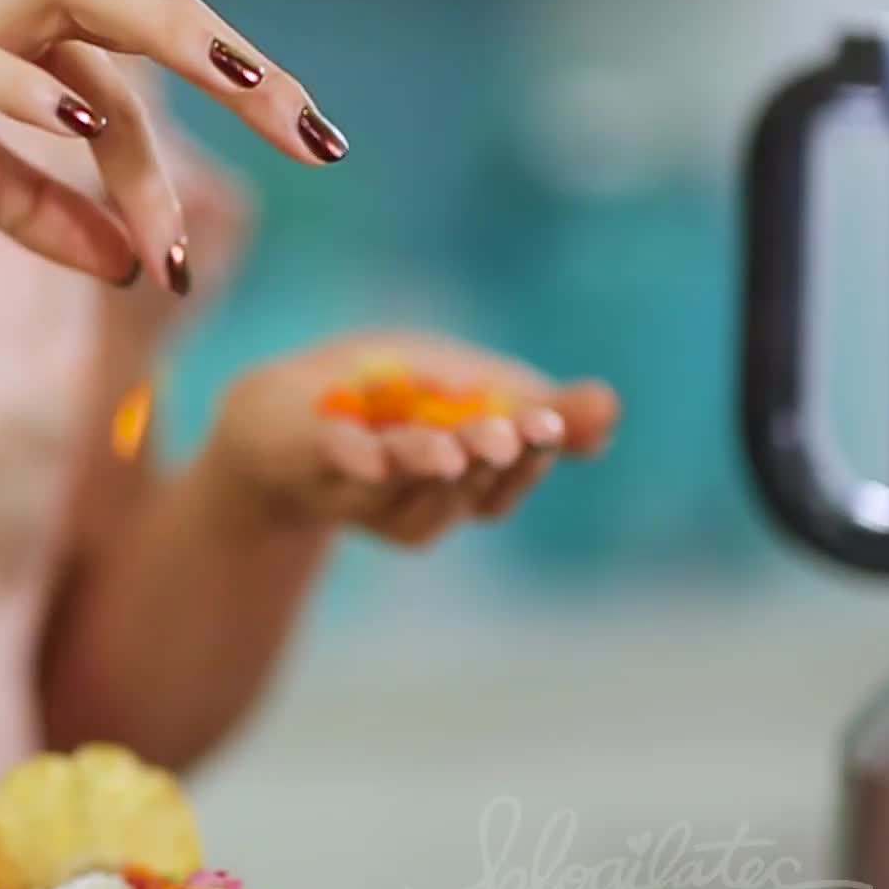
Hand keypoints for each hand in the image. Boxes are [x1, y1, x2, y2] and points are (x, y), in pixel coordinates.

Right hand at [0, 0, 345, 291]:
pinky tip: (79, 122)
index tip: (307, 143)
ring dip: (171, 48)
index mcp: (20, 10)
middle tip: (320, 143)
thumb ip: (42, 210)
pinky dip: (26, 86)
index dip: (235, 92)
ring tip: (249, 98)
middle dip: (243, 70)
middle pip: (146, 8)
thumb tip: (125, 264)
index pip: (148, 45)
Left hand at [201, 333, 619, 546]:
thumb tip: (611, 408)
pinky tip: (364, 452)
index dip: (531, 457)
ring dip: (424, 463)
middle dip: (484, 462)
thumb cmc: (386, 396)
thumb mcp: (468, 387)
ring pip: (400, 490)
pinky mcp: (306, 467)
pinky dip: (348, 459)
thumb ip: (536, 405)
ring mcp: (358, 495)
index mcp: (458, 481)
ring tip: (446, 446)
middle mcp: (412, 501)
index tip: (551, 426)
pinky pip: (330, 465)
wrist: (277, 412)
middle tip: (505, 434)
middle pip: (460, 493)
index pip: (505, 482)